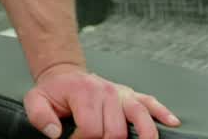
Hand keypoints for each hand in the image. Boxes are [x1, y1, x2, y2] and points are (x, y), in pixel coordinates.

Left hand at [24, 64, 179, 138]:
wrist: (64, 75)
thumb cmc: (53, 92)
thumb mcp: (36, 100)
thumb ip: (40, 116)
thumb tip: (55, 133)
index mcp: (84, 93)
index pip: (91, 129)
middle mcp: (106, 92)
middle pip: (115, 130)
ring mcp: (121, 93)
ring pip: (139, 117)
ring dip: (143, 135)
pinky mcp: (131, 95)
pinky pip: (150, 102)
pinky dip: (161, 113)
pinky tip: (171, 122)